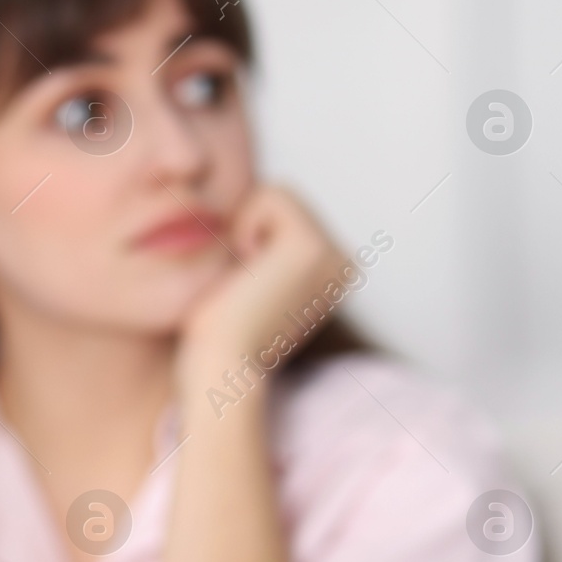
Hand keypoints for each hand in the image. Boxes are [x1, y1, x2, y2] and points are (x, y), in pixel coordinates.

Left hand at [178, 184, 349, 381]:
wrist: (222, 368)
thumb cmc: (219, 333)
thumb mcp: (247, 281)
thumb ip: (261, 249)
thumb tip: (250, 209)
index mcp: (330, 272)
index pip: (282, 213)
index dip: (248, 236)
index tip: (247, 287)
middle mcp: (342, 262)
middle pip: (282, 198)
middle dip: (248, 228)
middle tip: (245, 283)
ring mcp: (334, 254)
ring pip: (278, 193)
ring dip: (246, 228)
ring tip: (247, 279)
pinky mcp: (313, 246)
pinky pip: (271, 193)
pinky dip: (246, 224)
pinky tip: (247, 271)